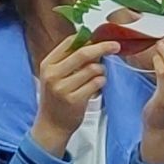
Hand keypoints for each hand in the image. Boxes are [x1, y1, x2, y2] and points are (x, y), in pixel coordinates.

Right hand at [33, 36, 117, 155]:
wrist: (51, 125)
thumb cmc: (57, 99)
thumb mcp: (56, 76)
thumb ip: (70, 60)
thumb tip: (94, 43)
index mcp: (47, 64)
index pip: (69, 42)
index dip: (88, 38)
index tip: (102, 37)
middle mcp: (53, 74)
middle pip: (83, 53)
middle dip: (103, 47)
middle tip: (116, 46)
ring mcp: (62, 88)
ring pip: (93, 69)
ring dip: (101, 71)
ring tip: (97, 77)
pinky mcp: (74, 100)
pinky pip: (97, 83)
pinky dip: (101, 82)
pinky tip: (96, 87)